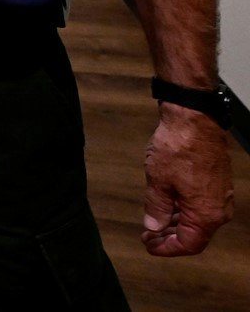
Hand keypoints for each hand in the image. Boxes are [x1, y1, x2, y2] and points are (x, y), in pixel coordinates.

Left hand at [140, 104, 233, 254]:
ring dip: (176, 224)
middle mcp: (218, 210)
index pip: (189, 245)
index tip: (149, 245)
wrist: (194, 120)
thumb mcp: (158, 182)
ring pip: (198, 220)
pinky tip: (167, 206)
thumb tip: (154, 227)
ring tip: (154, 222)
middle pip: (195, 235)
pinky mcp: (217, 184)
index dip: (167, 248)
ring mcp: (220, 196)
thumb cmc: (177, 149)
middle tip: (148, 235)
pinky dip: (183, 210)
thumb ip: (157, 208)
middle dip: (170, 237)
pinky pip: (200, 206)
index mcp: (206, 214)